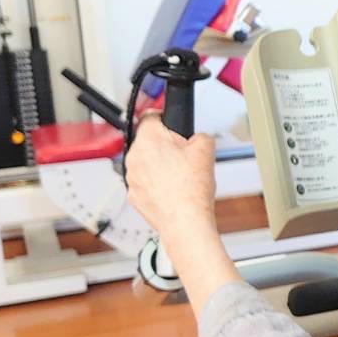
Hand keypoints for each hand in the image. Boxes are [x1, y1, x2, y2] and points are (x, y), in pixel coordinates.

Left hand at [126, 114, 216, 240]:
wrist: (185, 221)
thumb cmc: (191, 189)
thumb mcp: (206, 149)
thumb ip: (199, 135)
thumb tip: (195, 138)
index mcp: (149, 138)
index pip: (149, 116)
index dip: (164, 119)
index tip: (170, 125)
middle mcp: (134, 156)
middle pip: (148, 142)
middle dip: (164, 147)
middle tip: (183, 158)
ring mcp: (131, 177)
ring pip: (145, 163)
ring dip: (159, 166)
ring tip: (180, 177)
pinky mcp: (133, 195)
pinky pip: (144, 183)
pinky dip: (156, 184)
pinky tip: (172, 190)